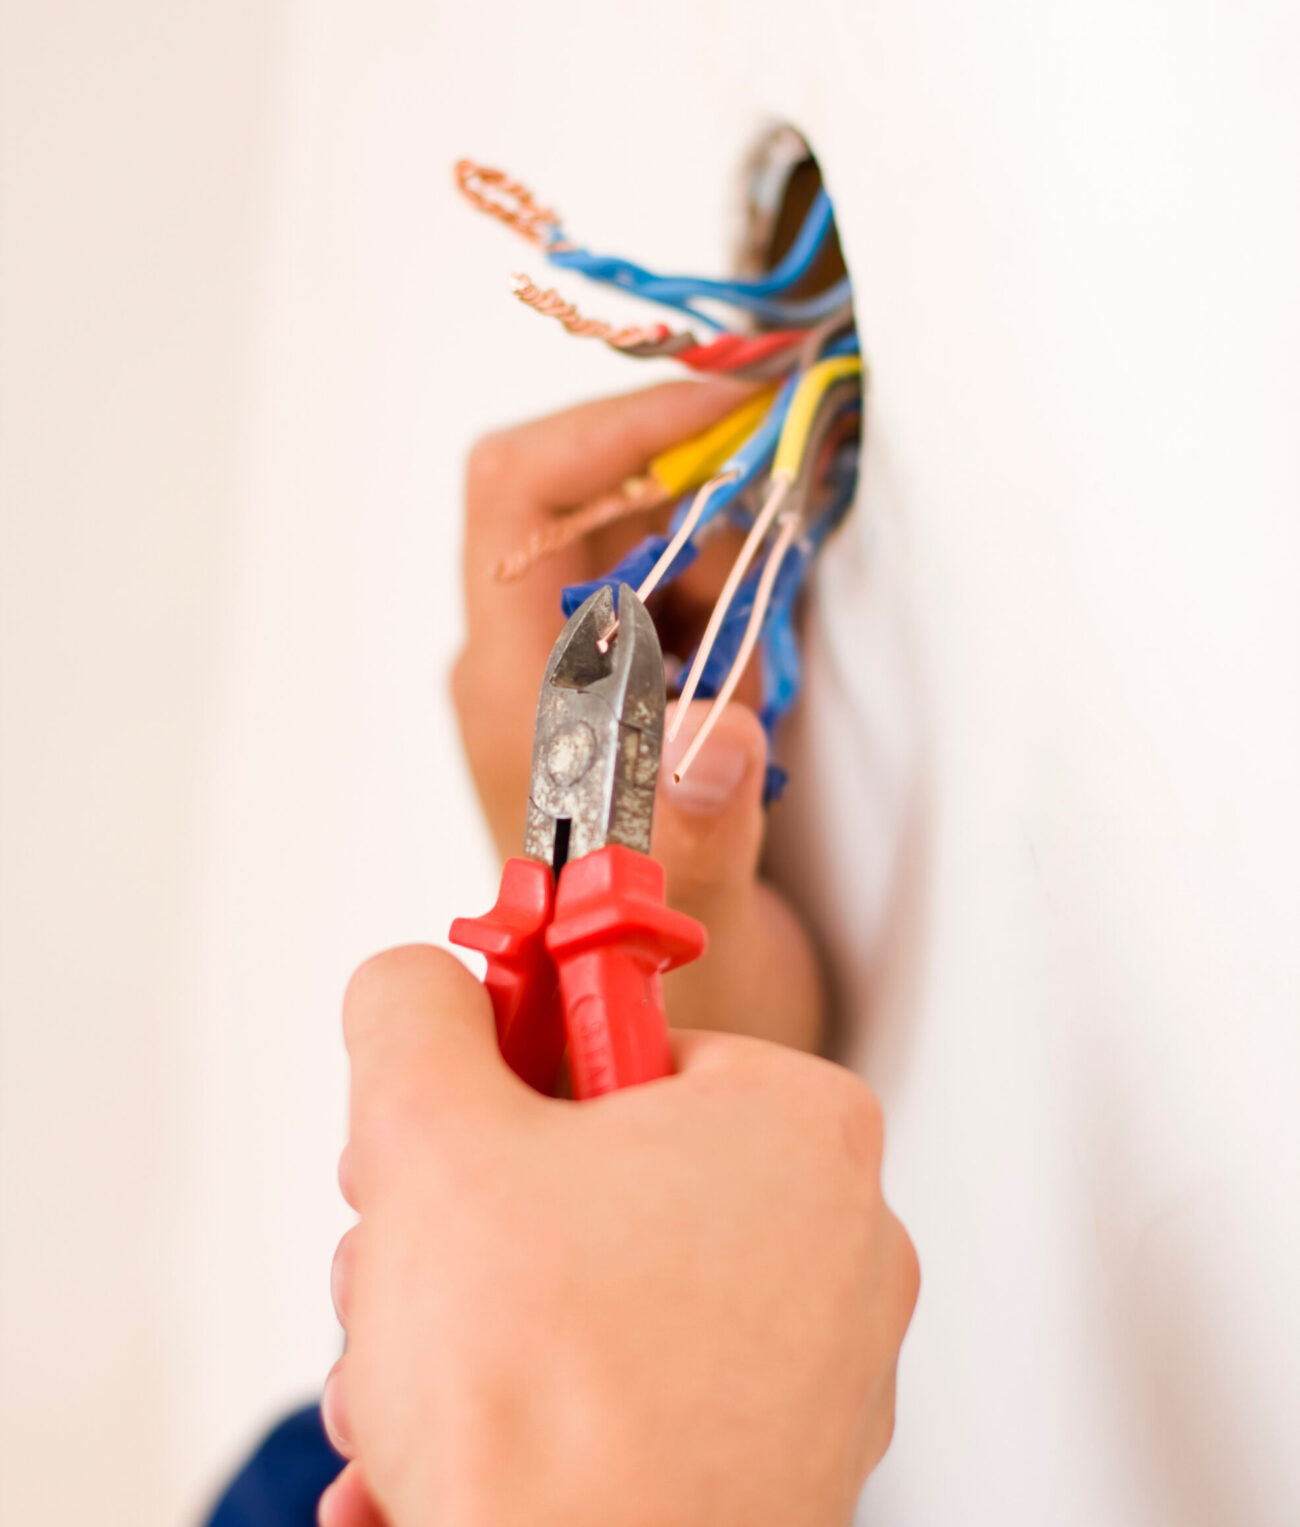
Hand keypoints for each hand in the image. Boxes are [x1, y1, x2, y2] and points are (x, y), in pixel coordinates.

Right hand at [318, 947, 917, 1526]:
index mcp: (794, 1124)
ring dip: (466, 1340)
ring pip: (594, 1300)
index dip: (503, 1075)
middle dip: (461, 1231)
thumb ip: (415, 1014)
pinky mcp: (774, 1472)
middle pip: (595, 1178)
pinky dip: (525, 1426)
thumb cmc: (546, 1399)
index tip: (453, 1115)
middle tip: (402, 1267)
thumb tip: (416, 986)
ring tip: (405, 1397)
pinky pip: (627, 1404)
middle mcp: (836, 1238)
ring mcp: (817, 1367)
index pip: (618, 1038)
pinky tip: (438, 1472)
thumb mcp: (430, 1134)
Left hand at [451, 381, 823, 1052]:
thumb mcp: (693, 935)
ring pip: (641, 541)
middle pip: (587, 497)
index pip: (520, 495)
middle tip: (789, 532)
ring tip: (772, 645)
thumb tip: (714, 734)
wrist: (645, 1051)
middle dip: (697, 490)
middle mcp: (530, 674)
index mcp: (516, 700)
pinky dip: (735, 597)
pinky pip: (678, 597)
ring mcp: (577, 685)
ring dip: (724, 553)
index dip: (617, 426)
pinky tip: (764, 674)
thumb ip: (697, 835)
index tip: (734, 415)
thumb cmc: (650, 1002)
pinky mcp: (626, 703)